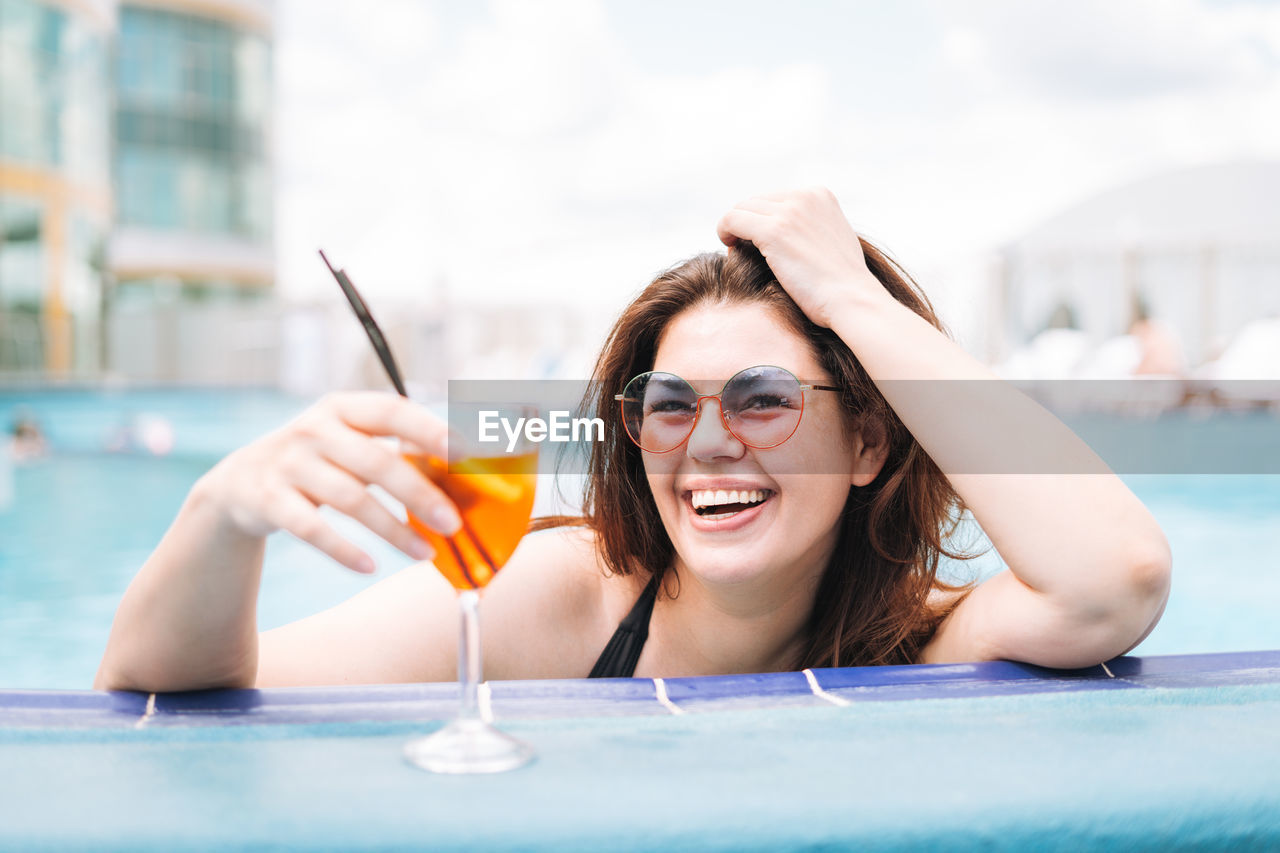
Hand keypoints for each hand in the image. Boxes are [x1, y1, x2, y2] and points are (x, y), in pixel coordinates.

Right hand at [199, 392, 461, 573]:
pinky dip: (343, 549)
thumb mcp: (350, 442)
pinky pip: (312, 528)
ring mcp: (289, 464)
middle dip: (420, 494)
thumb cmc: (318, 460)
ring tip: (427, 553)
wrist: (239, 483)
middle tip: (454, 523)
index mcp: (343, 408)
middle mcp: (314, 430)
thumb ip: (396, 449)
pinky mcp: (268, 499)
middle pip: (377, 462)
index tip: (464, 452)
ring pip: (351, 499)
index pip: (392, 411)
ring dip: (394, 530)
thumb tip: (460, 468)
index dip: (429, 429)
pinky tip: (371, 567)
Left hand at [716, 187, 889, 327]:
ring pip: (741, 209)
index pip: (774, 198)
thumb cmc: (842, 285)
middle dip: (746, 223)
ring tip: (735, 249)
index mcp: (819, 195)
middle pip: (755, 201)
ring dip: (734, 228)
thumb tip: (789, 233)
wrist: (852, 300)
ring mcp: (790, 212)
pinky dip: (725, 231)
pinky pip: (732, 220)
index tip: (757, 240)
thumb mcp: (832, 241)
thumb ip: (812, 228)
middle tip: (742, 246)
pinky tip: (729, 247)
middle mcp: (805, 196)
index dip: (761, 219)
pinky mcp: (773, 231)